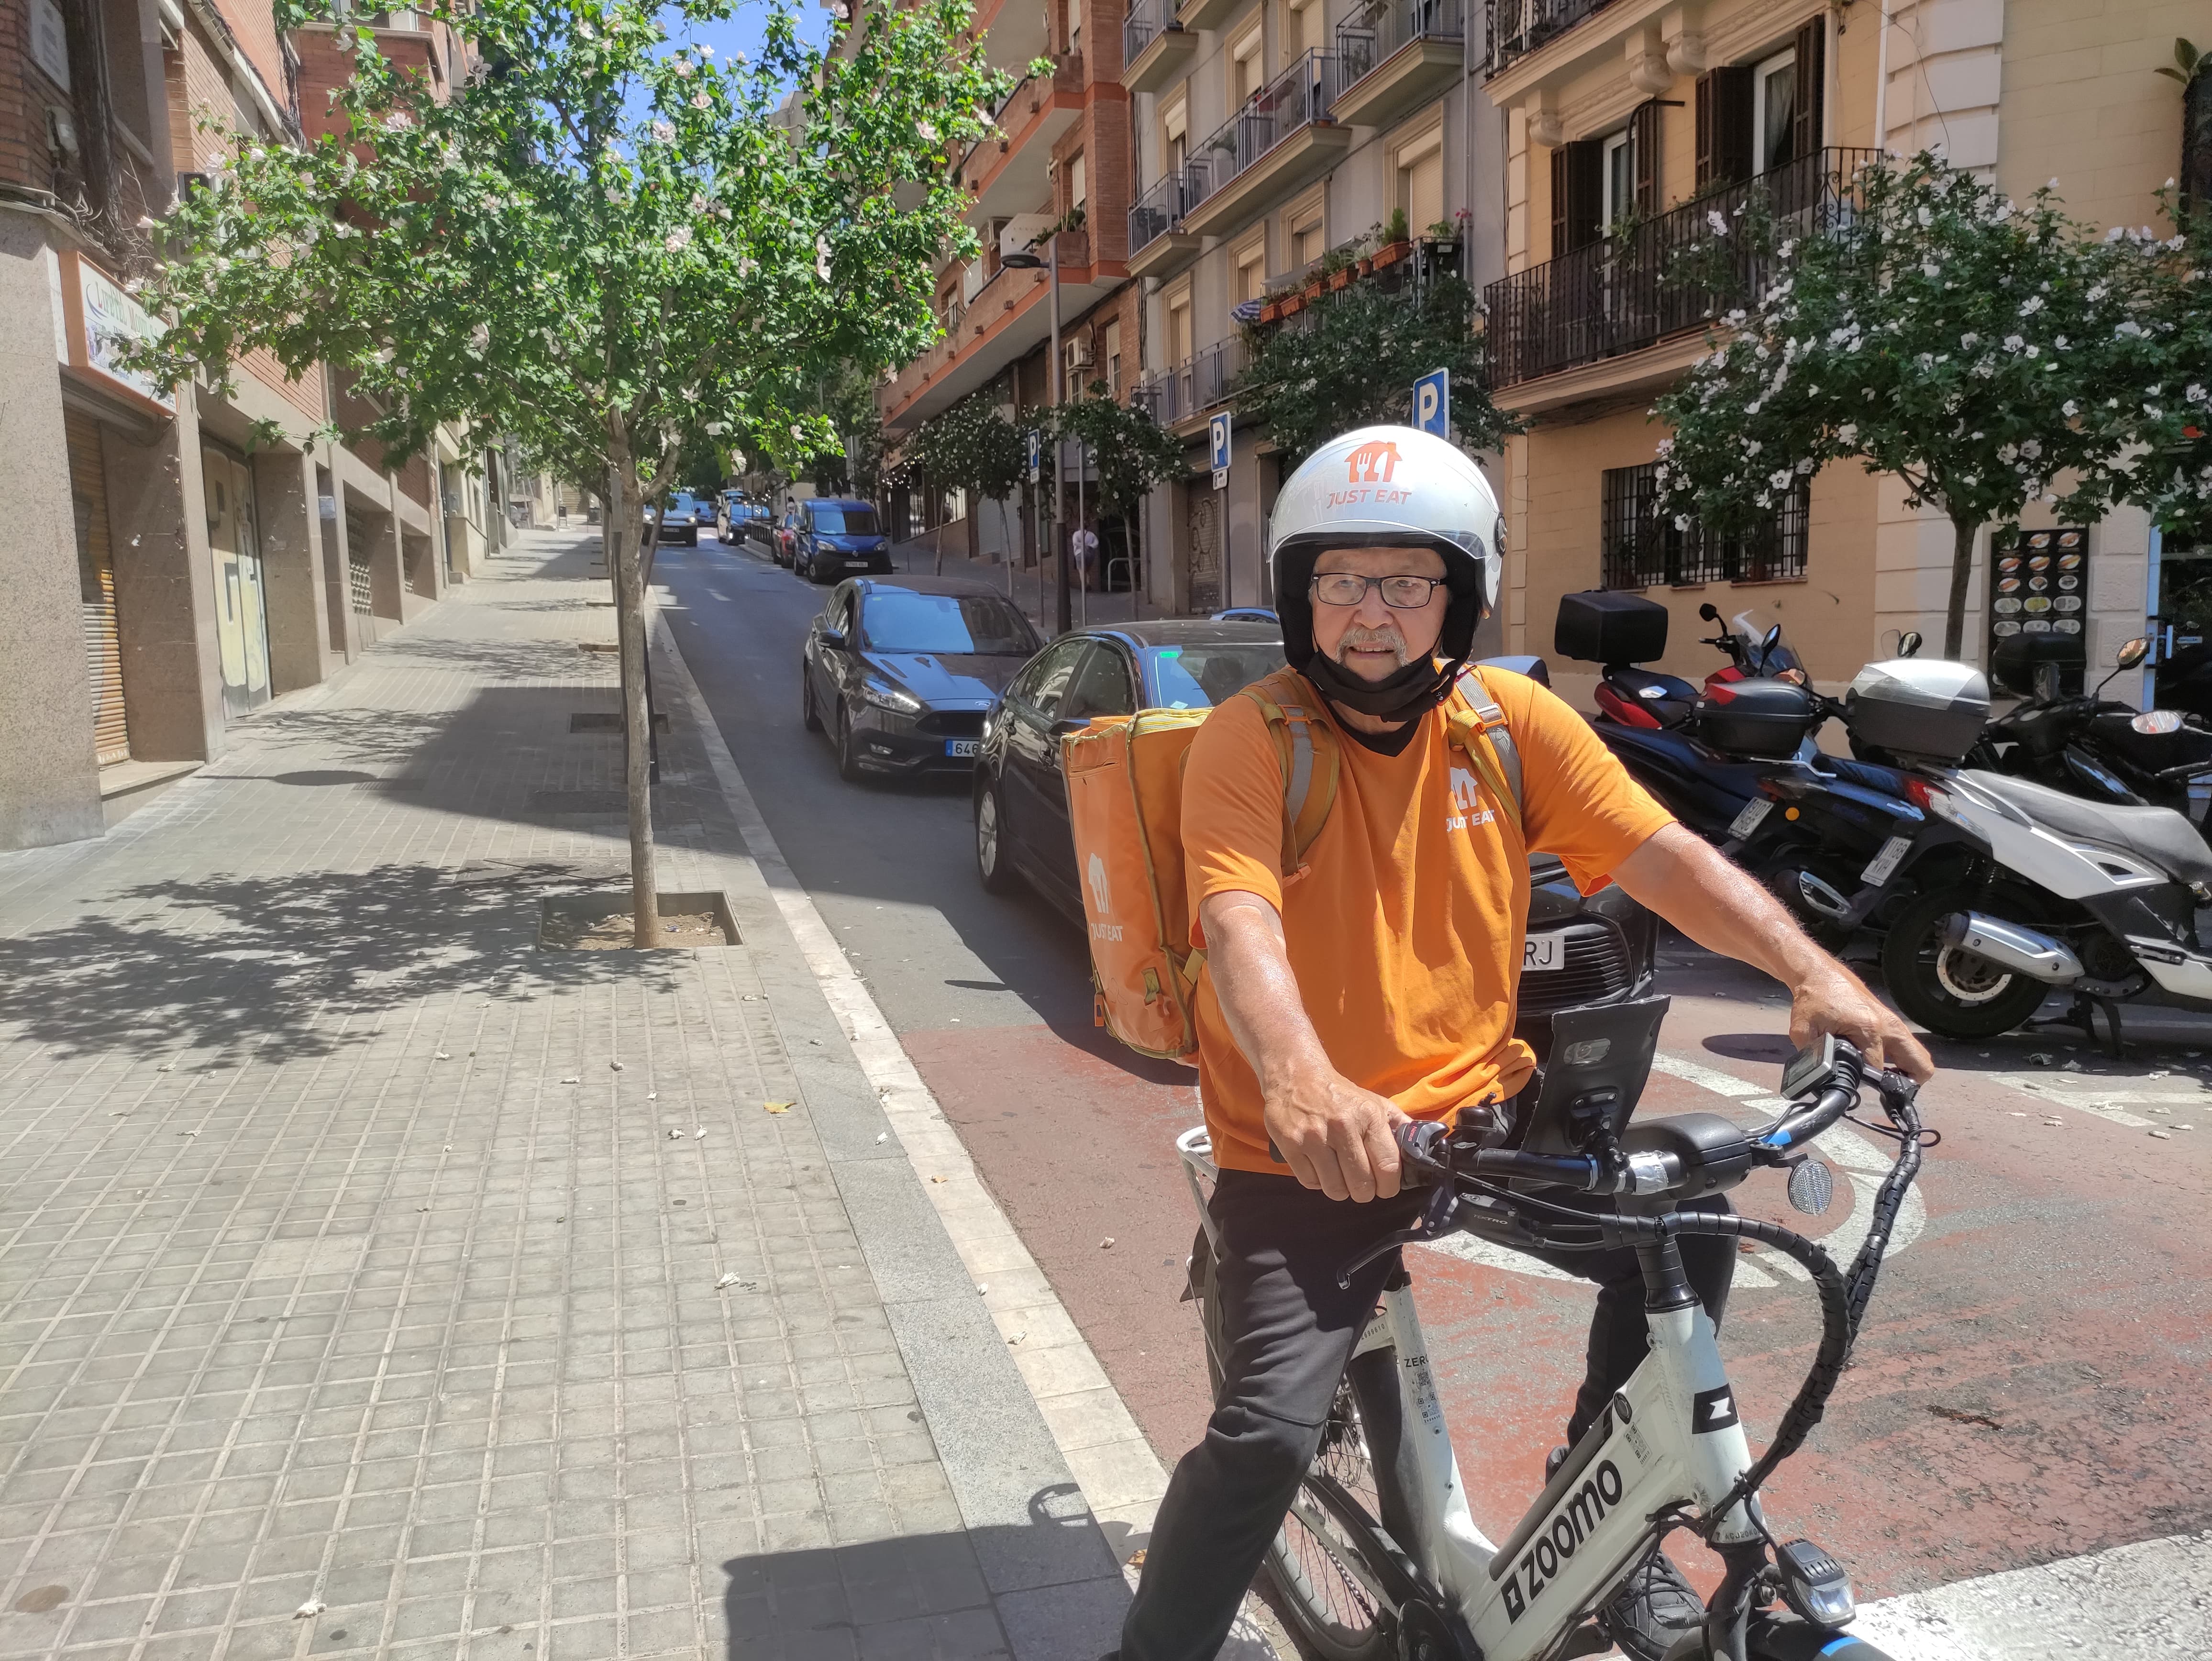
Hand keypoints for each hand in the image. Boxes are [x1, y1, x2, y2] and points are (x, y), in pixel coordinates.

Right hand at [1261, 1061, 1408, 1201]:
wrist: (1296, 1075)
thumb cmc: (1341, 1095)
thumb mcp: (1376, 1104)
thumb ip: (1400, 1127)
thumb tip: (1423, 1151)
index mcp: (1369, 1117)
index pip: (1388, 1167)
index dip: (1389, 1187)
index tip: (1385, 1188)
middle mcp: (1342, 1126)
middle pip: (1361, 1185)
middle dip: (1364, 1191)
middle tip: (1360, 1185)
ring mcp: (1314, 1137)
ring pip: (1334, 1189)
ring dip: (1339, 1189)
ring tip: (1339, 1175)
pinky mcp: (1290, 1144)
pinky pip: (1310, 1182)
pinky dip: (1316, 1181)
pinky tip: (1319, 1166)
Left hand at [1790, 963, 1933, 1083]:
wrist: (1821, 974)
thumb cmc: (1814, 997)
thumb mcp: (1804, 1030)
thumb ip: (1812, 1056)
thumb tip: (1819, 1077)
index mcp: (1869, 1028)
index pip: (1878, 1070)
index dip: (1867, 1083)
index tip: (1858, 1087)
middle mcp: (1889, 1027)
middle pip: (1919, 1065)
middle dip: (1907, 1084)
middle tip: (1889, 1091)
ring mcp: (1895, 1024)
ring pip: (1919, 1057)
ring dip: (1909, 1072)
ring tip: (1888, 1082)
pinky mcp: (1893, 1023)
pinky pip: (1910, 1047)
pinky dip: (1904, 1061)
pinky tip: (1886, 1067)